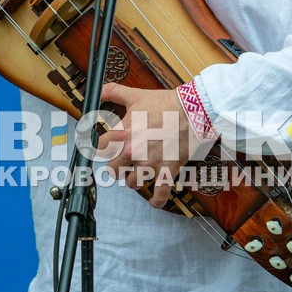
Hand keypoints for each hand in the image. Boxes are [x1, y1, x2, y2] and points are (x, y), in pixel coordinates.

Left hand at [98, 84, 193, 208]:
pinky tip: (154, 202)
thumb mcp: (136, 95)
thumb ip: (114, 92)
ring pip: (132, 183)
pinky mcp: (167, 170)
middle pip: (113, 171)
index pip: (99, 149)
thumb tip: (99, 89)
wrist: (191, 110)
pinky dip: (157, 201)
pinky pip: (160, 194)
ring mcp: (151, 164)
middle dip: (116, 167)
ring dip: (133, 179)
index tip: (104, 150)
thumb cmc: (164, 103)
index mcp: (123, 134)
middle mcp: (134, 152)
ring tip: (138, 174)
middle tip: (121, 163)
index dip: (101, 149)